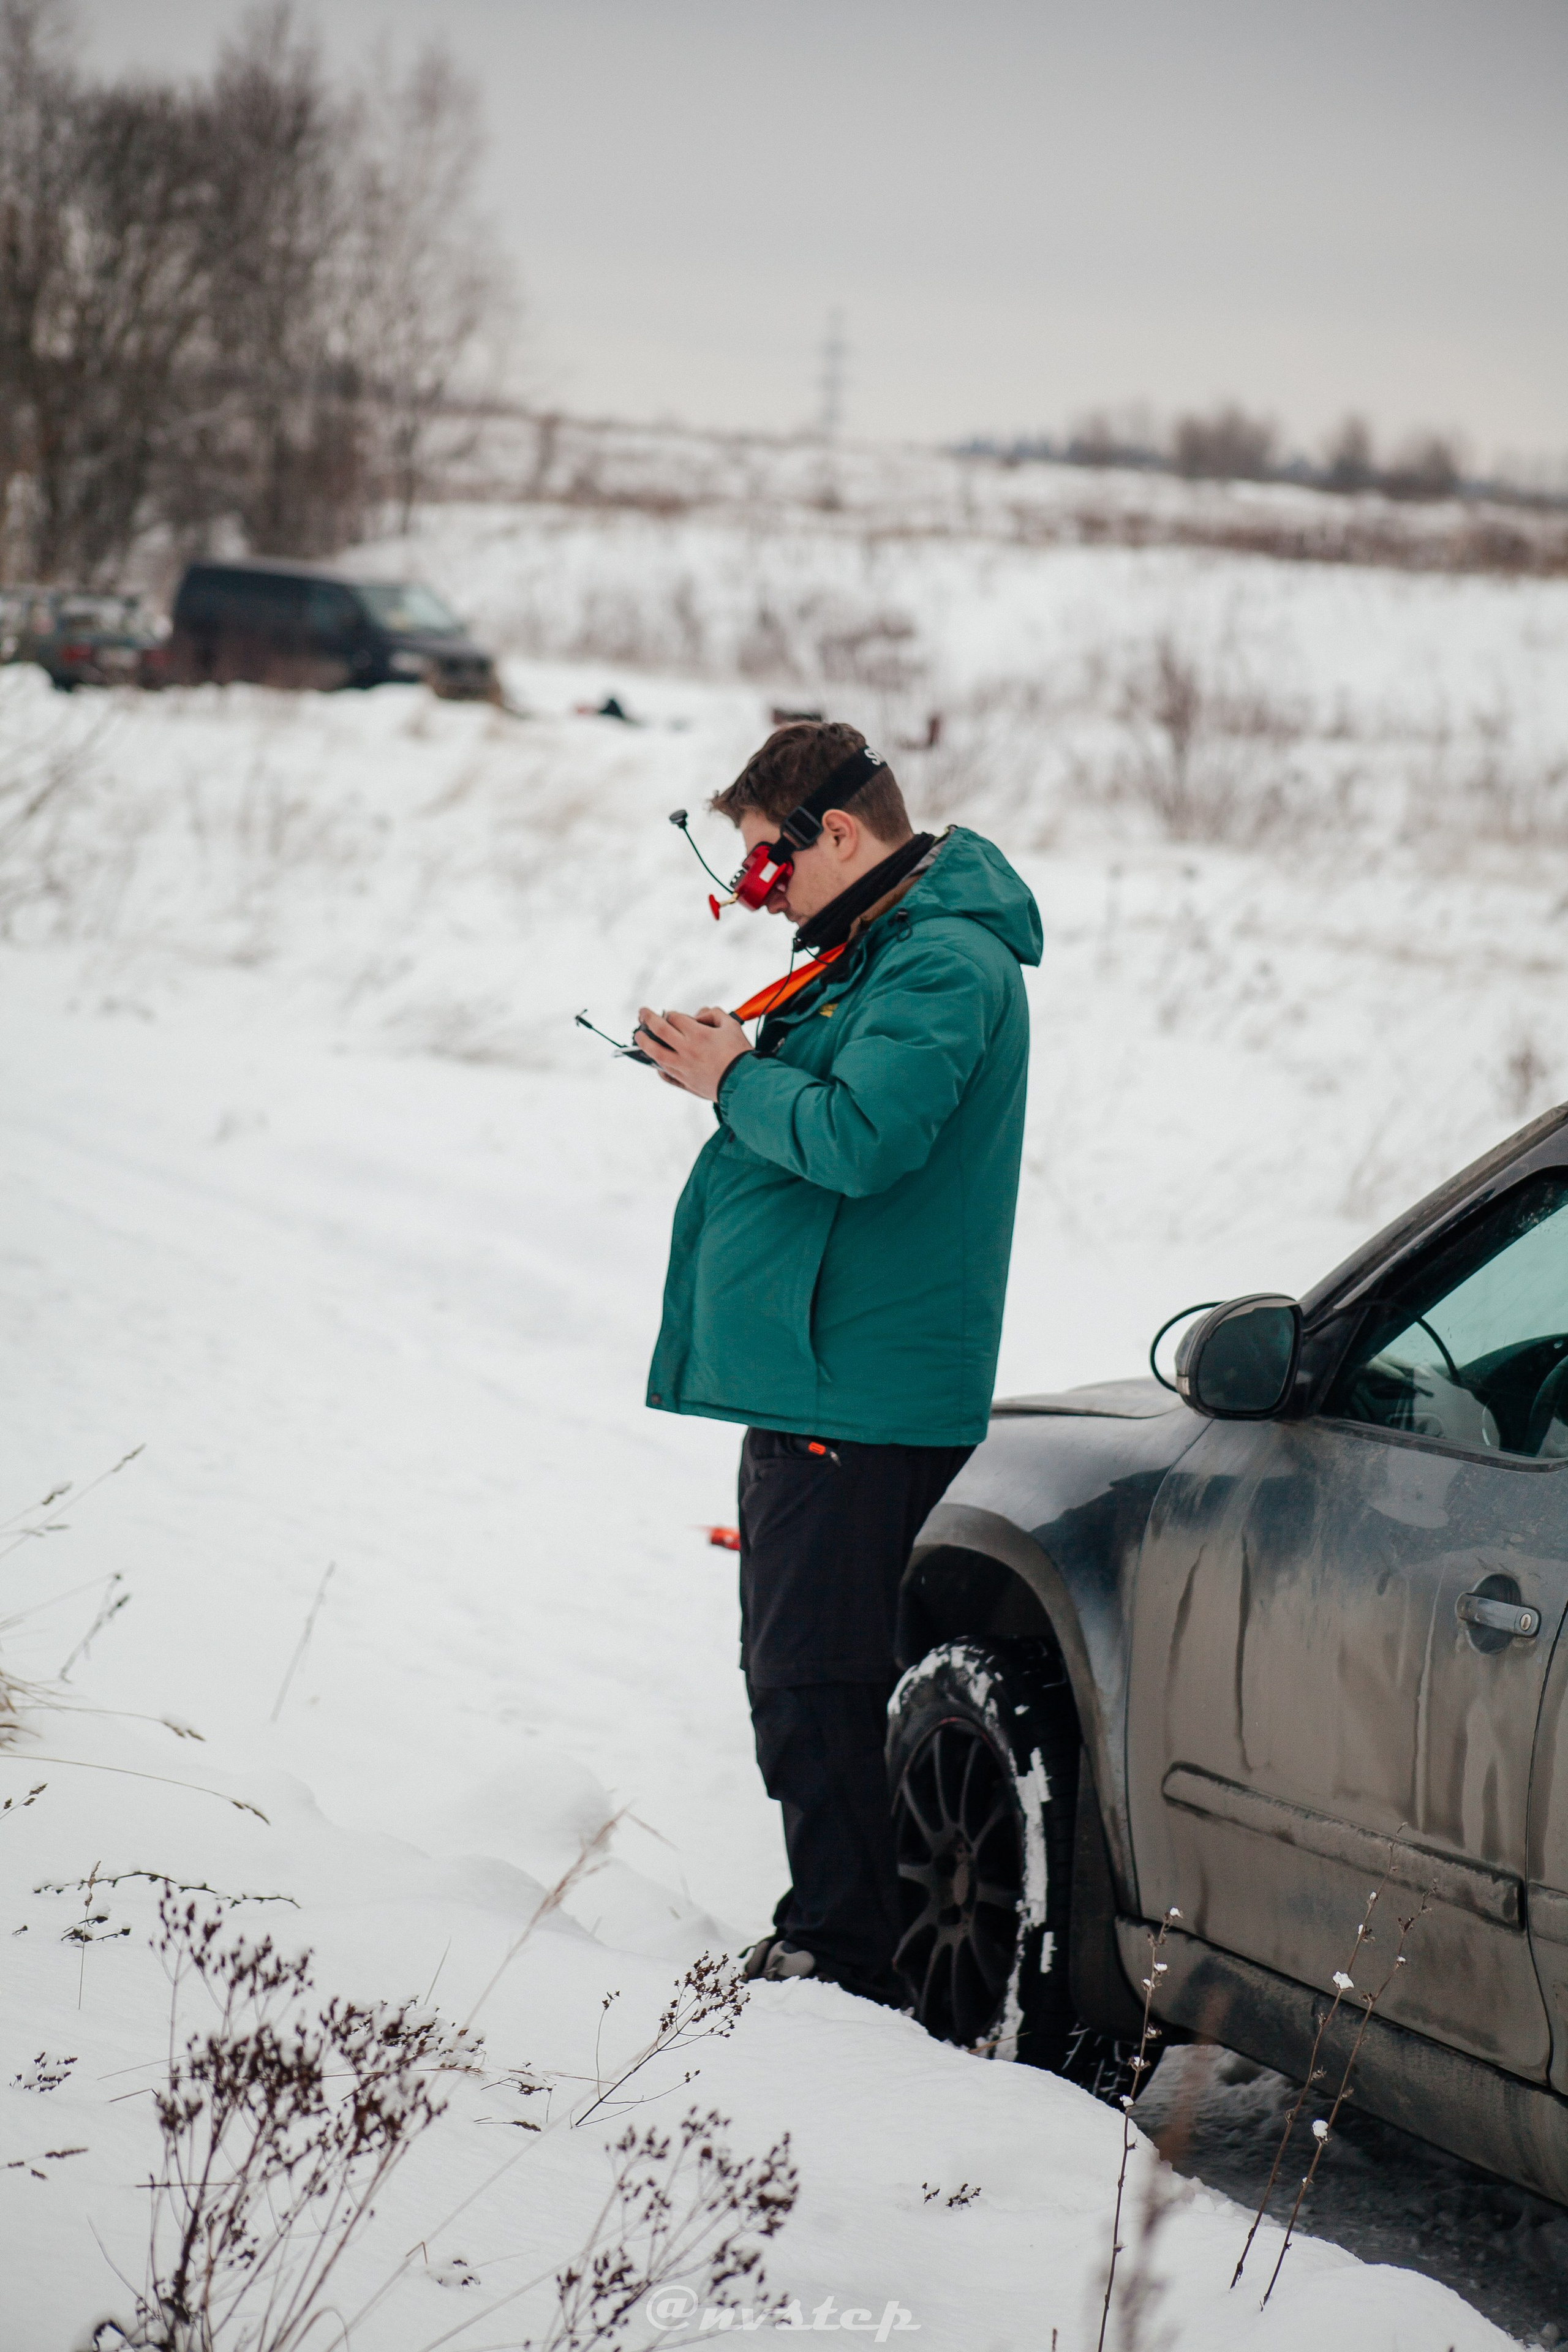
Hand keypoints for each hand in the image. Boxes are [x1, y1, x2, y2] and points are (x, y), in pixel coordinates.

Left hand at [636, 1004, 750, 1099]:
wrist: (746, 1083)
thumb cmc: (740, 1054)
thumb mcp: (732, 1026)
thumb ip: (714, 1014)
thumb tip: (700, 1015)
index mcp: (698, 1034)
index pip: (675, 1018)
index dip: (672, 1014)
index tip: (672, 1016)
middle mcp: (686, 1050)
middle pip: (659, 1031)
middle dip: (648, 1019)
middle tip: (641, 1013)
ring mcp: (683, 1068)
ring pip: (656, 1054)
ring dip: (644, 1043)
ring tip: (638, 1036)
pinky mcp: (686, 1083)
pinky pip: (667, 1075)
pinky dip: (660, 1068)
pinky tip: (656, 1064)